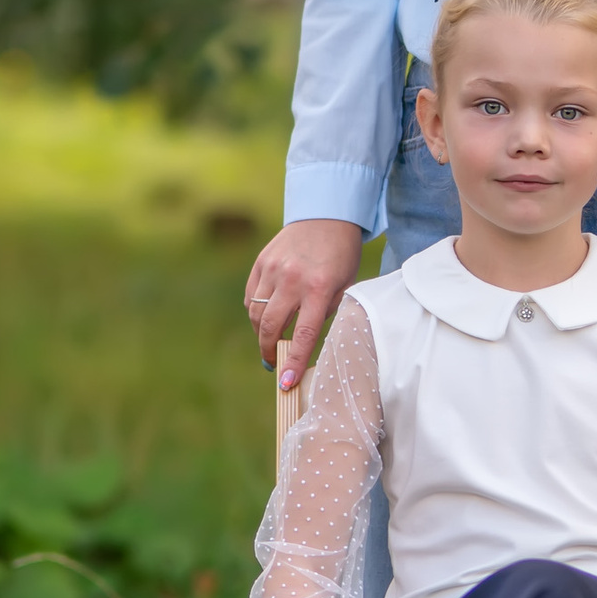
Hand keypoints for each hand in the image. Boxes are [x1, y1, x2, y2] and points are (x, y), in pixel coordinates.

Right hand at [246, 217, 366, 389]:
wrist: (326, 215)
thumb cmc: (342, 256)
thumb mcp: (345, 286)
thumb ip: (327, 313)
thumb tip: (307, 345)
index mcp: (319, 288)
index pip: (304, 334)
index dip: (294, 362)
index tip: (286, 383)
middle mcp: (292, 279)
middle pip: (271, 327)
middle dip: (270, 351)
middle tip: (275, 363)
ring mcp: (273, 269)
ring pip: (256, 313)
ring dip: (262, 334)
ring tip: (271, 342)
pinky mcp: (261, 262)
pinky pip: (251, 297)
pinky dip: (255, 312)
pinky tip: (267, 317)